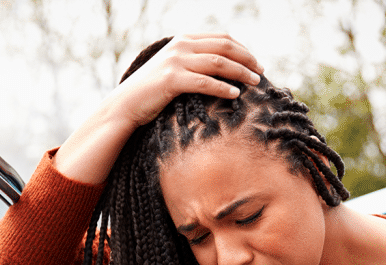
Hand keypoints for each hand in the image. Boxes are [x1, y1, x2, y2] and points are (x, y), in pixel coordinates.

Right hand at [54, 33, 262, 183]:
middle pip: (224, 47)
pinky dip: (223, 87)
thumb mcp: (173, 70)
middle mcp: (180, 45)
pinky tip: (235, 94)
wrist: (124, 106)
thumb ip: (193, 63)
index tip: (255, 63)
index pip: (222, 38)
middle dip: (247, 59)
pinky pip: (205, 82)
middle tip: (261, 72)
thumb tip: (222, 70)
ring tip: (254, 83)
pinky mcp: (172, 79)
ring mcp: (176, 61)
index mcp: (183, 39)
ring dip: (241, 72)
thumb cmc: (151, 93)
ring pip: (218, 62)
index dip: (243, 49)